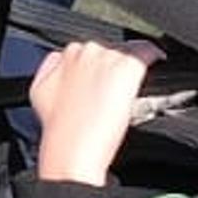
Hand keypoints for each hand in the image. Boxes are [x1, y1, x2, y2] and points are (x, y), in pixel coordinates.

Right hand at [27, 42, 150, 185]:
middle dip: (111, 66)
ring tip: (128, 88)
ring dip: (128, 66)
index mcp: (64, 55)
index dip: (97, 67)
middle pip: (108, 49)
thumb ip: (52, 69)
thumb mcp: (41, 92)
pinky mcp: (127, 67)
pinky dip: (154, 56)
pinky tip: (156, 63)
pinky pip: (147, 52)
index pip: (88, 50)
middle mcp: (86, 50)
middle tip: (113, 89)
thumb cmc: (58, 129)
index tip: (101, 80)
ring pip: (126, 51)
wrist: (72, 148)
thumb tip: (61, 60)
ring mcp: (108, 58)